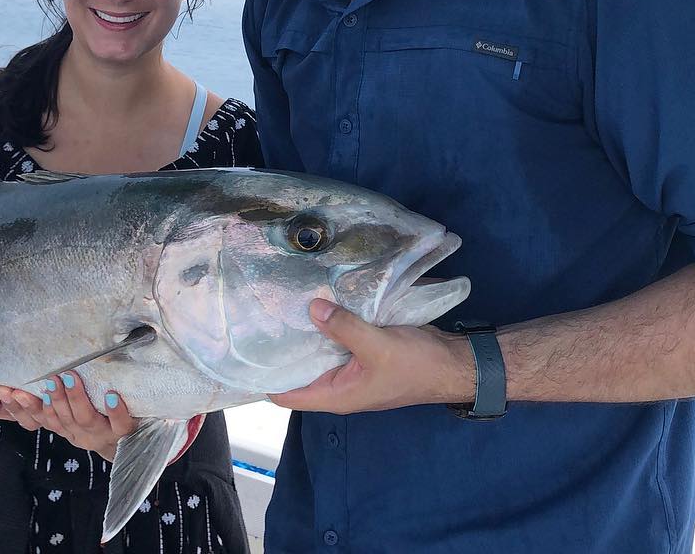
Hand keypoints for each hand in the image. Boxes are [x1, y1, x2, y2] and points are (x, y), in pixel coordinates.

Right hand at [0, 371, 137, 459]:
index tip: (0, 391)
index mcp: (59, 426)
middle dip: (40, 401)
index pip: (31, 420)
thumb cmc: (94, 416)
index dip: (13, 408)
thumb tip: (9, 378)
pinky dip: (115, 410)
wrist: (130, 440)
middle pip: (54, 419)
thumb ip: (44, 397)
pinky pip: (118, 424)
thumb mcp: (66, 410)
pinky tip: (111, 396)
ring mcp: (99, 433)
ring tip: (68, 377)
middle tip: (28, 383)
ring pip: (83, 419)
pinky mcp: (123, 432)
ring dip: (74, 399)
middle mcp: (76, 432)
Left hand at [268, 299, 473, 413]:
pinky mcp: (360, 351)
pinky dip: (324, 324)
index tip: (242, 352)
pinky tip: (312, 300)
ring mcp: (349, 368)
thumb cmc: (415, 365)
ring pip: (316, 351)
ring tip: (276, 303)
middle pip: (297, 370)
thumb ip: (343, 327)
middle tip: (255, 316)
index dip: (262, 378)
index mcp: (336, 395)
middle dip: (279, 348)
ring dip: (303, 332)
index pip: (285, 394)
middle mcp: (337, 385)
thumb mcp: (376, 346)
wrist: (452, 363)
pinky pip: (334, 339)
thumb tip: (311, 307)